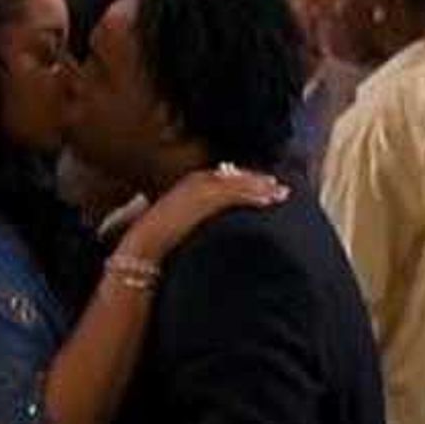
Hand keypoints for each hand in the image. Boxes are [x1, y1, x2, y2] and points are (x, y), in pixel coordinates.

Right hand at [117, 164, 288, 260]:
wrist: (144, 245)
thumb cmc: (156, 240)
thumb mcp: (176, 222)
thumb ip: (194, 216)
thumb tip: (207, 223)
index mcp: (187, 185)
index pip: (222, 178)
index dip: (243, 180)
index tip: (261, 184)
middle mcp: (194, 182)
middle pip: (232, 177)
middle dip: (256, 181)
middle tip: (278, 185)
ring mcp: (199, 190)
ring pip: (237, 184)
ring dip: (259, 188)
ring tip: (279, 193)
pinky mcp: (204, 200)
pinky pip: (234, 195)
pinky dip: (252, 196)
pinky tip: (268, 201)